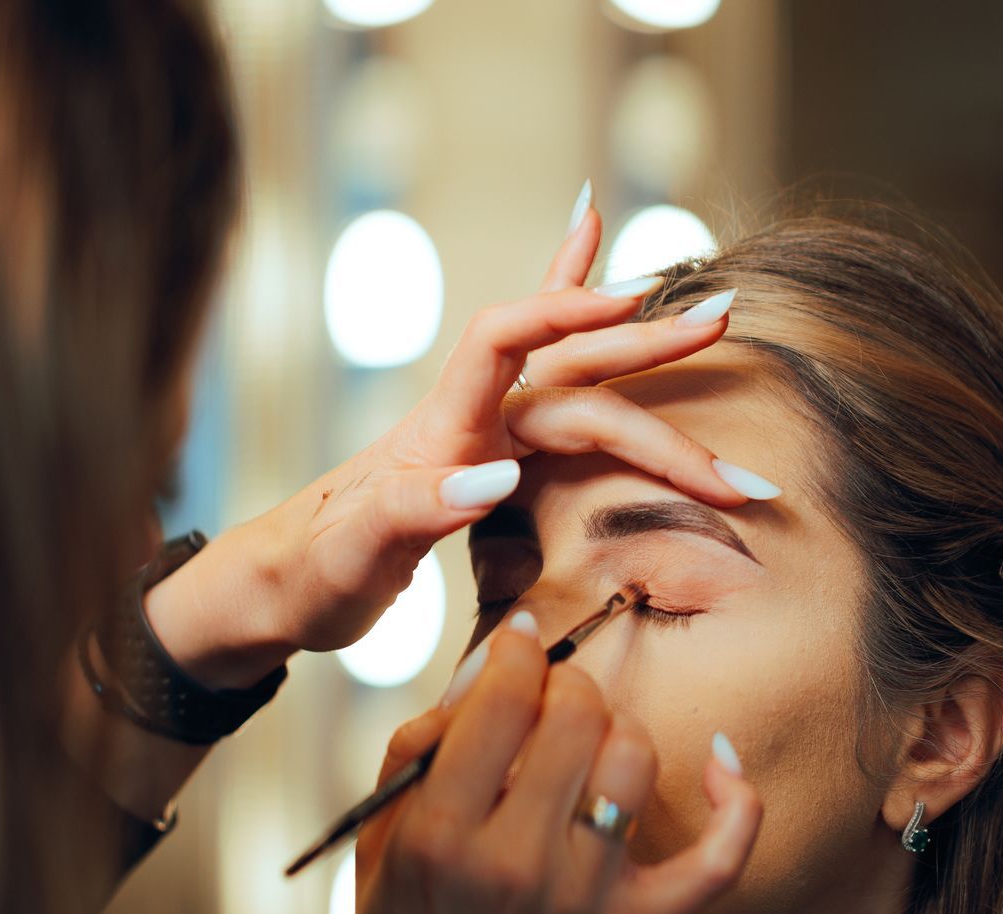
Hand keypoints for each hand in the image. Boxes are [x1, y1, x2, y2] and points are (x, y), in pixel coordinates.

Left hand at [158, 193, 768, 683]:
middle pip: (566, 365)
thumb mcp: (351, 560)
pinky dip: (572, 307)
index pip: (503, 342)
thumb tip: (496, 475)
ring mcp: (483, 430)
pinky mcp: (492, 450)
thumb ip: (415, 512)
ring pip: (579, 382)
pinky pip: (548, 377)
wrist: (278, 586)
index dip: (567, 314)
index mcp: (435, 430)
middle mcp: (467, 417)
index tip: (637, 309)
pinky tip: (591, 237)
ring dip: (647, 360)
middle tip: (725, 321)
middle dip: (647, 348)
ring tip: (719, 325)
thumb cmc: (307, 577)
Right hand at [329, 621, 761, 913]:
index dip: (518, 651)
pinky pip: (719, 856)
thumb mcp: (376, 852)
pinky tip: (722, 763)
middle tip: (552, 700)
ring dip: (618, 731)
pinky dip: (734, 803)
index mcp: (438, 834)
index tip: (519, 647)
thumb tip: (482, 675)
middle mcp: (516, 861)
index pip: (503, 697)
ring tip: (594, 749)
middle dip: (566, 684)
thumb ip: (415, 754)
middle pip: (576, 712)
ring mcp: (586, 899)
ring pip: (636, 758)